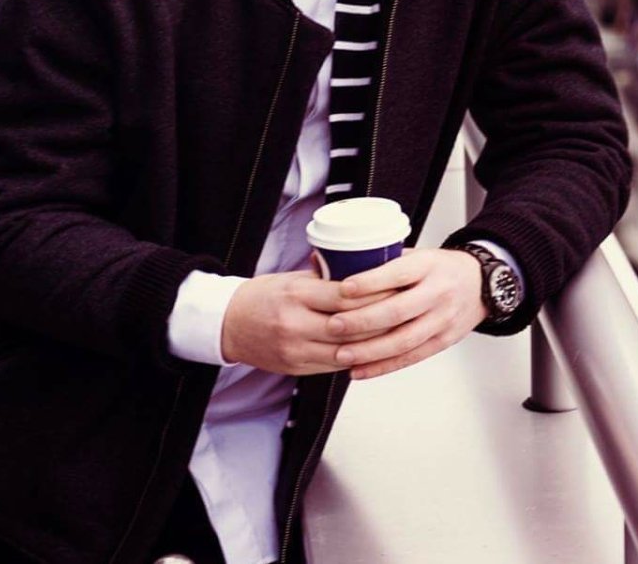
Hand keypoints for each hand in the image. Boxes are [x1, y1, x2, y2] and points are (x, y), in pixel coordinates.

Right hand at [219, 269, 389, 374]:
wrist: (229, 324)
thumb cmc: (266, 296)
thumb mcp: (294, 280)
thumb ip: (328, 279)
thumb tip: (368, 268)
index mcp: (297, 296)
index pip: (346, 297)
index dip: (376, 294)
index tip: (399, 287)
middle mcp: (295, 324)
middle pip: (350, 327)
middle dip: (383, 320)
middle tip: (408, 311)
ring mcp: (295, 350)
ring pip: (346, 351)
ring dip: (375, 344)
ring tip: (399, 332)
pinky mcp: (295, 368)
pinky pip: (334, 366)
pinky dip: (357, 359)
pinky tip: (376, 351)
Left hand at [321, 247, 486, 380]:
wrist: (482, 283)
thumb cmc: (439, 268)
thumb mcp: (416, 255)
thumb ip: (380, 262)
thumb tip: (327, 264)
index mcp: (429, 266)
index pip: (398, 274)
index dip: (370, 283)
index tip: (342, 289)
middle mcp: (438, 293)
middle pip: (398, 311)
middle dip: (362, 321)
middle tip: (332, 325)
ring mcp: (443, 319)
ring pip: (403, 340)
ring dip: (369, 350)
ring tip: (340, 354)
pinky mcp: (444, 340)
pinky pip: (411, 357)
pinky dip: (383, 367)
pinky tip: (359, 370)